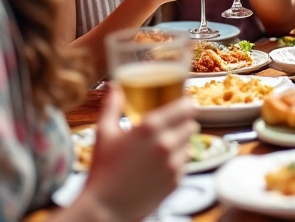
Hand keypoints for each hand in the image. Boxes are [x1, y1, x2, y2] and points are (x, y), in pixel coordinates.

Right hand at [80, 84, 198, 219]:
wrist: (105, 209)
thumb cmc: (103, 170)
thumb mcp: (104, 133)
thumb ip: (111, 105)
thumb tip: (113, 85)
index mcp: (151, 127)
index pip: (186, 106)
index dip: (185, 102)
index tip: (181, 102)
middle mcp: (167, 143)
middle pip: (191, 122)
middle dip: (183, 121)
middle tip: (171, 123)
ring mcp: (173, 164)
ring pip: (190, 142)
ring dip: (182, 139)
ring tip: (165, 143)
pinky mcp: (176, 181)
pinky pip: (186, 162)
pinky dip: (179, 158)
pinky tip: (162, 161)